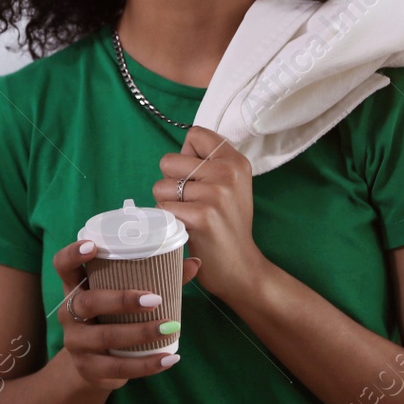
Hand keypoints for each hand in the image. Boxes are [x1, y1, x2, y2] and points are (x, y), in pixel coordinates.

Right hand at [50, 238, 199, 391]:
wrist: (94, 366)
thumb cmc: (112, 318)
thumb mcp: (123, 296)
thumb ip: (156, 278)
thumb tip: (193, 262)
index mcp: (76, 287)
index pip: (63, 265)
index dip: (73, 254)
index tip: (93, 246)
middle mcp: (69, 313)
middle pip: (87, 302)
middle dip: (121, 299)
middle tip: (155, 299)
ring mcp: (76, 342)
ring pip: (104, 336)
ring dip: (140, 332)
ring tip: (170, 327)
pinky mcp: (89, 368)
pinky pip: (118, 367)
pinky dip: (146, 364)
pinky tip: (168, 358)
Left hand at [152, 126, 267, 306]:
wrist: (242, 268)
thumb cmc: (227, 225)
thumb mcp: (230, 186)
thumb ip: (208, 164)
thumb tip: (179, 152)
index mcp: (235, 161)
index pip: (195, 135)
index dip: (186, 156)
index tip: (197, 178)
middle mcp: (228, 173)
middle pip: (169, 161)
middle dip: (171, 183)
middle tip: (192, 203)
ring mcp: (215, 195)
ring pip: (161, 186)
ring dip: (167, 204)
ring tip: (189, 217)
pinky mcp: (201, 217)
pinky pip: (162, 208)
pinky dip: (167, 221)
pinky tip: (186, 230)